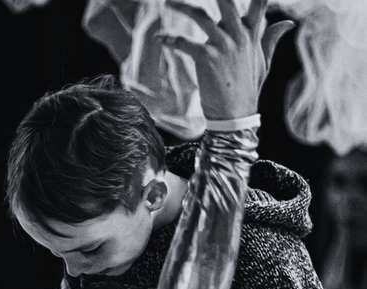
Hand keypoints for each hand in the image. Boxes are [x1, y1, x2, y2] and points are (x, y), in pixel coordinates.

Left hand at [158, 0, 293, 119]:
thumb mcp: (264, 64)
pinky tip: (160, 38)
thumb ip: (271, 40)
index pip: (259, 4)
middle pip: (227, 2)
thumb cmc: (247, 91)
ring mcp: (223, 46)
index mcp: (252, 36)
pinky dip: (170, 40)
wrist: (235, 116)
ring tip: (168, 3)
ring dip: (183, 7)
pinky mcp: (207, 58)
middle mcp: (238, 36)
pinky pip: (185, 42)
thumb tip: (289, 22)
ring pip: (201, 16)